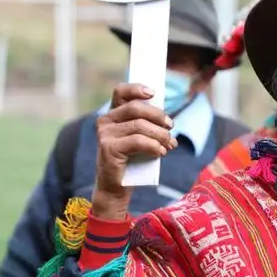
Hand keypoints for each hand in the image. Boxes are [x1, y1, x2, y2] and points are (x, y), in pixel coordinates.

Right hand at [94, 83, 176, 218]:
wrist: (117, 187)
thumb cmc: (133, 159)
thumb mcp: (142, 137)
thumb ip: (149, 124)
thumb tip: (168, 120)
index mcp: (113, 114)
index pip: (121, 92)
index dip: (136, 88)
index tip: (153, 93)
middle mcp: (105, 121)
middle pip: (136, 108)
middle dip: (158, 116)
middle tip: (171, 126)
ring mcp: (105, 134)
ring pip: (140, 125)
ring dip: (160, 134)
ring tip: (169, 144)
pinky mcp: (108, 148)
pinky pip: (138, 141)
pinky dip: (154, 146)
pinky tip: (161, 153)